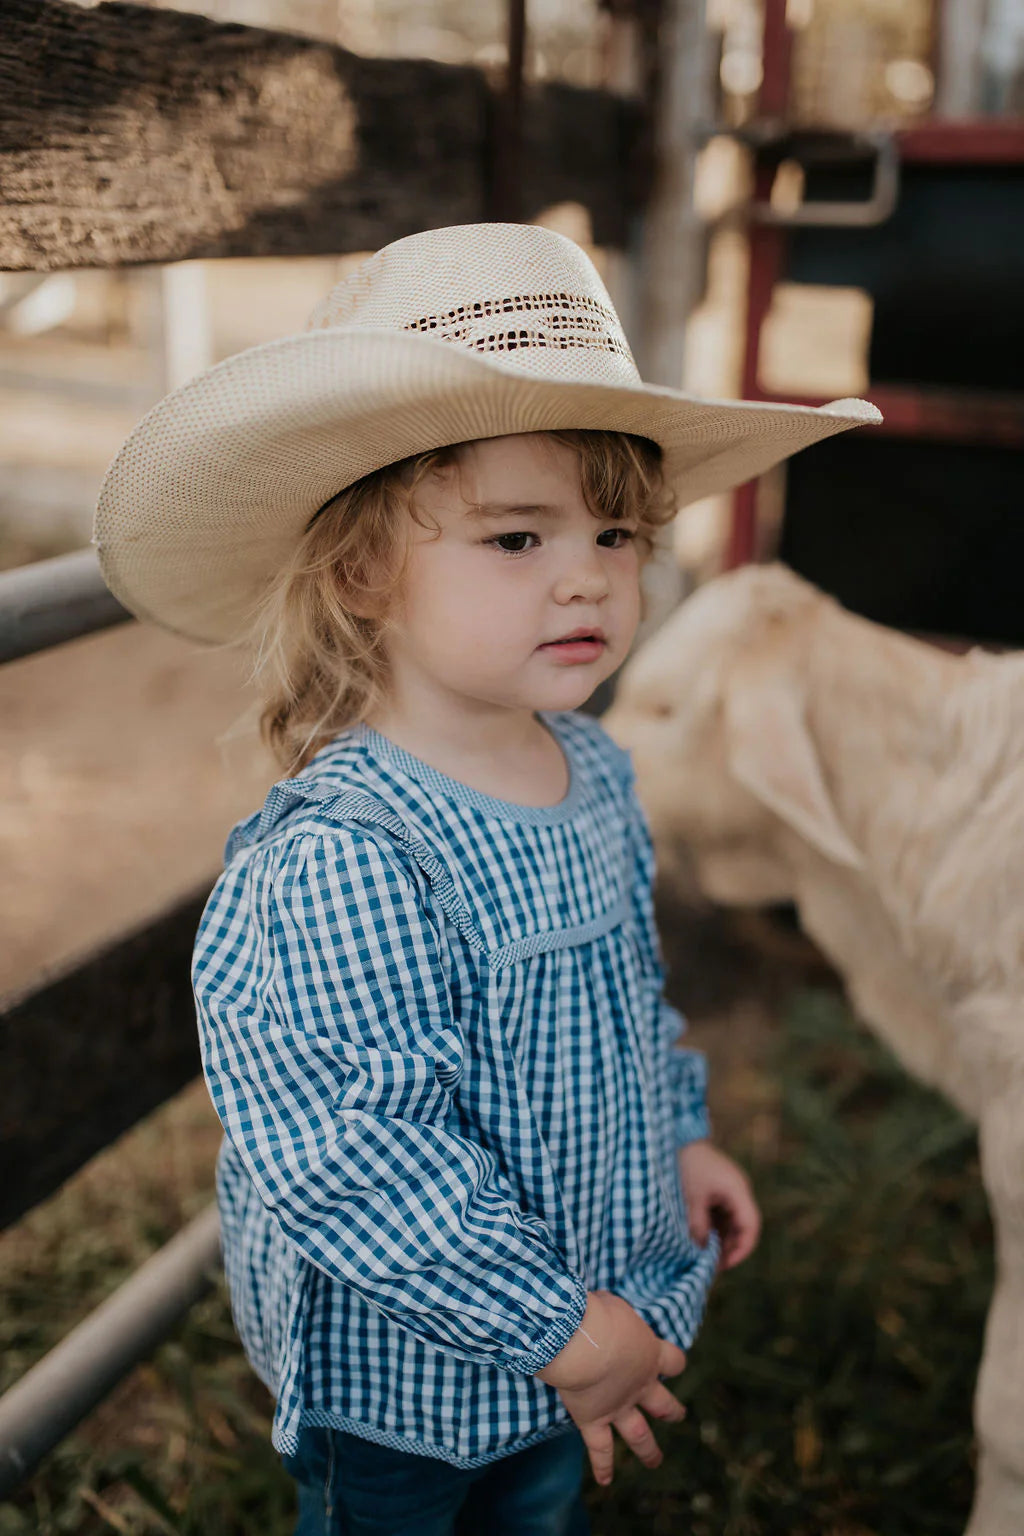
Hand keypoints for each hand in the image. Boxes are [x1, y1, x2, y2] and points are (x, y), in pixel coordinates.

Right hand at [536, 1289, 685, 1485]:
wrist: (584, 1342)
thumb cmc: (598, 1314)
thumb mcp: (614, 1305)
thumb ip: (615, 1315)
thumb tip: (604, 1310)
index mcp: (651, 1353)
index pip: (674, 1361)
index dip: (673, 1362)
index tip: (671, 1363)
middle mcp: (641, 1385)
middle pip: (663, 1403)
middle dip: (671, 1410)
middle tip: (678, 1415)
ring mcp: (619, 1407)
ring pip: (639, 1434)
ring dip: (649, 1450)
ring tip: (656, 1461)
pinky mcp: (593, 1420)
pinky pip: (600, 1448)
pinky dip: (602, 1466)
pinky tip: (605, 1481)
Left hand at [678, 1139, 760, 1269]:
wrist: (676, 1136)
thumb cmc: (686, 1165)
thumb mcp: (690, 1198)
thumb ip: (698, 1226)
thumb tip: (702, 1252)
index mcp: (738, 1190)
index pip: (751, 1226)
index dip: (741, 1249)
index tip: (723, 1265)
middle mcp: (738, 1190)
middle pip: (743, 1227)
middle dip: (730, 1248)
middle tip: (711, 1266)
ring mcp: (728, 1189)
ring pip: (731, 1222)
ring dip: (721, 1239)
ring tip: (704, 1257)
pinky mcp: (717, 1189)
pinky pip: (721, 1215)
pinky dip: (713, 1229)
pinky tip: (700, 1240)